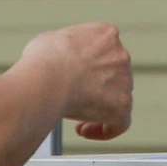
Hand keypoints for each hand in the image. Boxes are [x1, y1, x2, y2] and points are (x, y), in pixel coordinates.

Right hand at [22, 22, 133, 141]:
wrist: (48, 77)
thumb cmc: (43, 59)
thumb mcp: (50, 40)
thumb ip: (63, 48)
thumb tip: (55, 58)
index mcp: (105, 34)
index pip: (105, 50)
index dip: (90, 66)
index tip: (76, 76)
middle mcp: (120, 54)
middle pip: (114, 75)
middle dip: (96, 88)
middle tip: (76, 97)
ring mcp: (124, 81)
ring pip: (118, 98)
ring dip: (100, 108)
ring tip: (76, 116)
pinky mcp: (122, 106)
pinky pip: (120, 123)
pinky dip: (105, 129)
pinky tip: (85, 131)